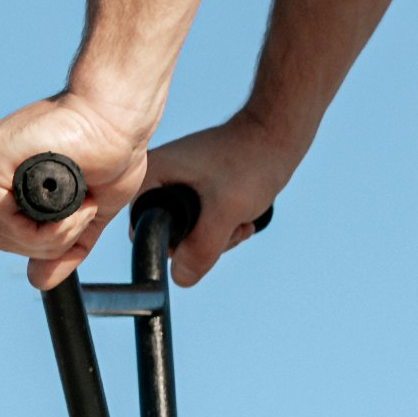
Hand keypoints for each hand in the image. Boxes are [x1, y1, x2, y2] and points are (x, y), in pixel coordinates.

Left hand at [0, 85, 152, 289]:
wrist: (121, 118)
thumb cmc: (110, 151)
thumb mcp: (84, 214)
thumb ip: (60, 246)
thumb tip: (38, 283)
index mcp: (0, 173)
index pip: (2, 230)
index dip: (42, 241)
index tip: (80, 219)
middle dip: (45, 242)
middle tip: (84, 214)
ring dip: (50, 236)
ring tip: (83, 208)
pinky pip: (2, 218)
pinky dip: (44, 227)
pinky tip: (75, 205)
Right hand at [136, 110, 292, 285]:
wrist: (276, 137)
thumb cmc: (251, 163)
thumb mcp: (227, 210)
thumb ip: (203, 246)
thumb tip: (180, 279)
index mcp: (149, 174)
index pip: (142, 231)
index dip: (175, 244)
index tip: (208, 232)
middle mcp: (154, 177)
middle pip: (165, 235)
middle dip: (201, 242)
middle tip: (230, 227)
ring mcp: (172, 182)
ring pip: (186, 232)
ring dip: (216, 237)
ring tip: (240, 221)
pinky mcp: (190, 187)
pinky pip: (198, 222)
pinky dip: (220, 227)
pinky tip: (242, 218)